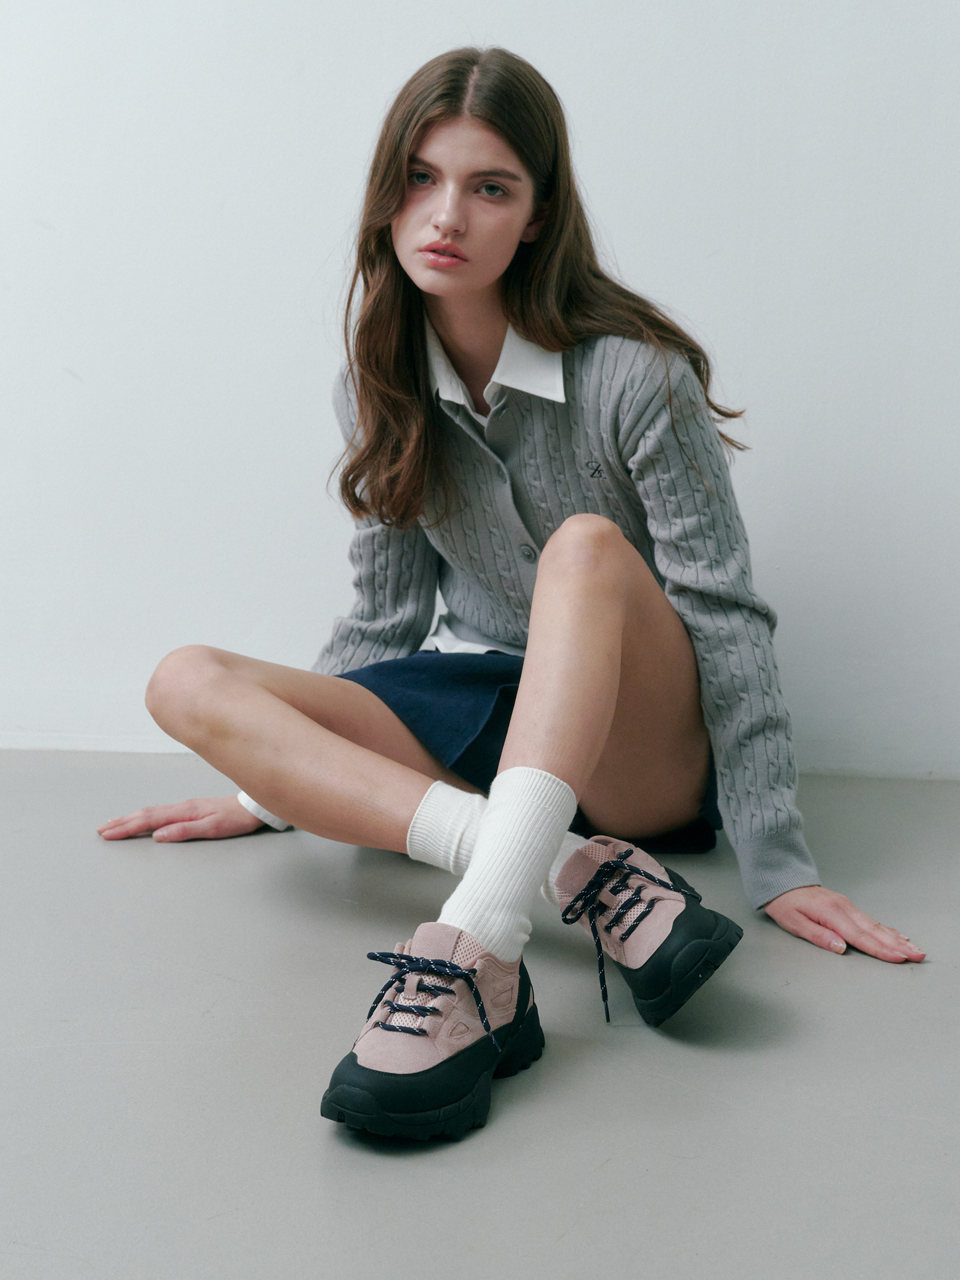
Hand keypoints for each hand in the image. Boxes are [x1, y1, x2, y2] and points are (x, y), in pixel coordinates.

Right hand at [97, 796, 265, 842]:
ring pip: (151, 812)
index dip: (126, 827)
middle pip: (145, 814)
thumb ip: (185, 831)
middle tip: (101, 830)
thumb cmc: (235, 819)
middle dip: (122, 822)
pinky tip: (141, 819)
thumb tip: (159, 835)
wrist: (252, 807)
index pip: (148, 819)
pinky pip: (160, 812)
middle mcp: (181, 807)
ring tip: (113, 823)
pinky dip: (144, 816)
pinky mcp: (189, 809)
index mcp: (184, 811)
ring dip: (130, 818)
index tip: (108, 833)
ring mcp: (184, 807)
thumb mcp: (212, 828)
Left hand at [763, 885, 924, 962]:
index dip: (880, 949)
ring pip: (876, 925)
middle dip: (897, 945)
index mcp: (830, 912)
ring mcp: (847, 906)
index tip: (898, 958)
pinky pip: (871, 920)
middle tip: (917, 956)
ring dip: (897, 938)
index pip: (859, 936)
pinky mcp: (847, 907)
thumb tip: (841, 948)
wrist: (782, 880)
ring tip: (915, 949)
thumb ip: (818, 935)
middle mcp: (843, 907)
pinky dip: (887, 930)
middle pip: (874, 931)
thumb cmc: (785, 903)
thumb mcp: (793, 921)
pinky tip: (898, 936)